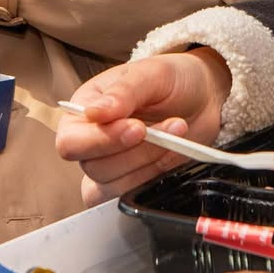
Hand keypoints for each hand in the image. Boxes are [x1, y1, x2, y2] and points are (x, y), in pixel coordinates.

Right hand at [54, 50, 233, 203]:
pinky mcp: (130, 181)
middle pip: (94, 168)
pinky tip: (170, 158)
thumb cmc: (170, 79)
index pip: (71, 142)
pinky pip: (126, 198)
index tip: (138, 128)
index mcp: (83, 110)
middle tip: (170, 126)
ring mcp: (110, 165)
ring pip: (113, 186)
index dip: (102, 141)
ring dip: (150, 163)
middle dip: (138, 151)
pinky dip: (152, 181)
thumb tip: (94, 112)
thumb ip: (122, 92)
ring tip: (176, 134)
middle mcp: (90, 141)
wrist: (202, 96)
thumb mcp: (150, 74)